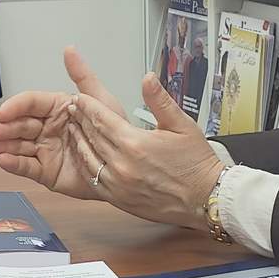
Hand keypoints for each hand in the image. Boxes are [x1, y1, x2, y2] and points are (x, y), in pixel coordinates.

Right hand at [0, 47, 123, 200]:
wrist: (124, 167)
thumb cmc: (115, 132)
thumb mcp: (101, 101)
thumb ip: (83, 76)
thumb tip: (70, 50)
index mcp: (57, 109)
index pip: (31, 103)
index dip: (15, 107)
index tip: (3, 112)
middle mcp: (48, 128)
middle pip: (19, 125)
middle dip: (3, 128)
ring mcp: (45, 150)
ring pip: (18, 145)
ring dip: (0, 145)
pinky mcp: (46, 171)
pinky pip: (26, 166)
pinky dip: (13, 164)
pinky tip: (2, 159)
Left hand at [62, 72, 226, 229]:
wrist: (205, 199)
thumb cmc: (196, 163)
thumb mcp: (182, 124)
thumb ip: (160, 100)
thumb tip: (147, 78)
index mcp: (135, 143)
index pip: (102, 118)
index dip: (88, 106)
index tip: (80, 97)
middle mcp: (122, 165)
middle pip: (92, 135)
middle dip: (80, 119)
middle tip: (73, 108)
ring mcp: (118, 184)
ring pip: (88, 157)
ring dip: (78, 140)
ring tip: (73, 127)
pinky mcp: (118, 199)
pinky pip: (93, 179)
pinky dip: (85, 164)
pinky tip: (84, 155)